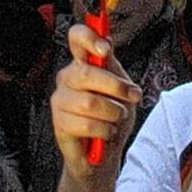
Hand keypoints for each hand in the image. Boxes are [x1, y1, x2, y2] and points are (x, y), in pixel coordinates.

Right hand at [51, 24, 140, 183]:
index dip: (88, 37)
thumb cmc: (112, 117)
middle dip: (115, 86)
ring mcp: (60, 99)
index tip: (105, 48)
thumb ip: (114, 67)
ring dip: (113, 113)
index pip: (76, 37)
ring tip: (116, 118)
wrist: (104, 154)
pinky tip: (106, 132)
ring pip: (90, 102)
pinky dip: (105, 130)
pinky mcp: (59, 123)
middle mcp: (67, 77)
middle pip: (86, 73)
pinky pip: (87, 124)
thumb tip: (108, 42)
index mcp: (83, 63)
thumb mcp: (121, 88)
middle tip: (132, 96)